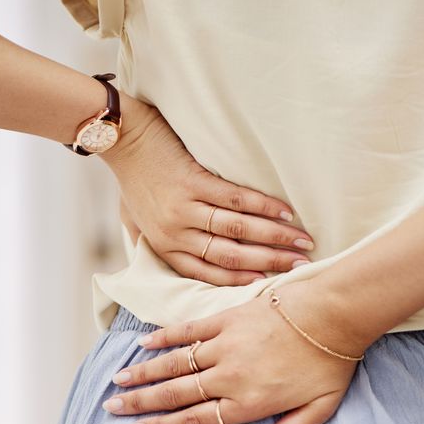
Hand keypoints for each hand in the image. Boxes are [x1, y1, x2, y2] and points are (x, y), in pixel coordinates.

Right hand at [99, 279, 373, 423]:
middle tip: (112, 407)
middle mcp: (229, 375)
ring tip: (117, 381)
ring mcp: (225, 345)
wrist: (334, 312)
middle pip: (176, 393)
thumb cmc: (331, 362)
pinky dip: (164, 338)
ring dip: (143, 373)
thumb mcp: (318, 410)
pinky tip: (144, 345)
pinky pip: (188, 330)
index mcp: (248, 402)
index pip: (196, 420)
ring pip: (175, 363)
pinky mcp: (227, 318)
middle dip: (140, 403)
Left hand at [101, 95, 315, 284]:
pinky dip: (264, 206)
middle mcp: (176, 233)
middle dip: (270, 262)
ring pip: (237, 229)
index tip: (271, 284)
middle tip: (300, 264)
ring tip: (302, 240)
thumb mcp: (134, 222)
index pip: (209, 273)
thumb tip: (176, 263)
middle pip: (230, 256)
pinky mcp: (193, 181)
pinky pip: (235, 198)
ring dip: (275, 236)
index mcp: (165, 247)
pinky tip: (285, 212)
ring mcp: (185, 207)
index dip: (243, 280)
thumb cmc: (130, 179)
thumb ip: (154, 244)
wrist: (121, 139)